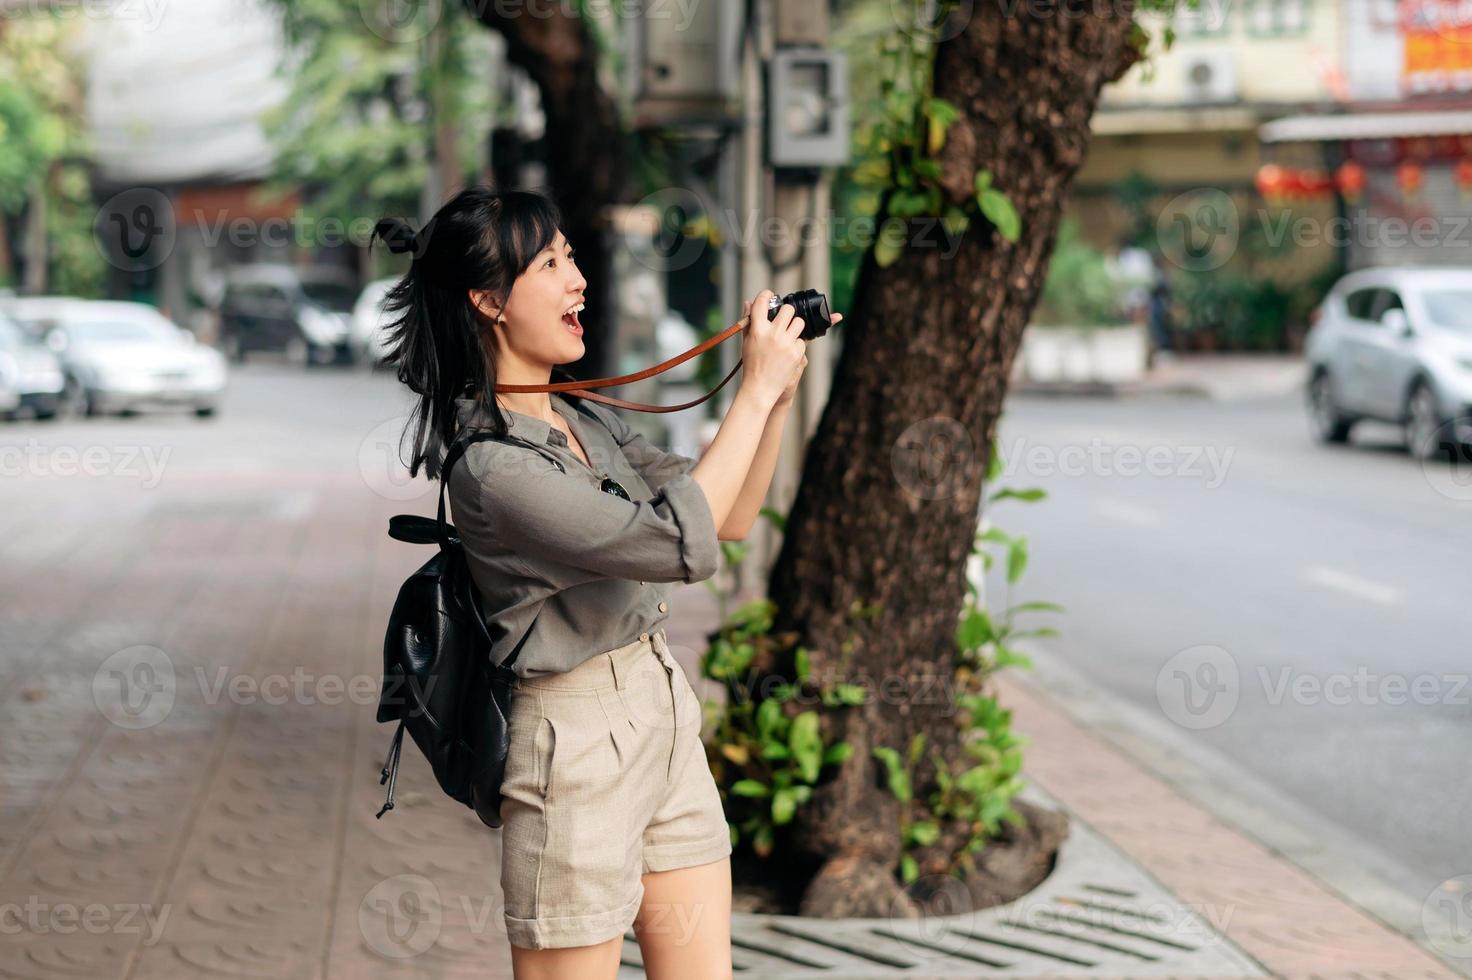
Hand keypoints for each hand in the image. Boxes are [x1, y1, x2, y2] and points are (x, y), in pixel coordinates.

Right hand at [740, 291, 843, 409]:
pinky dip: (797, 345)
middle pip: (788, 310)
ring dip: (795, 328)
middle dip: (787, 313)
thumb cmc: (752, 364)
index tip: (769, 295)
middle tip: (783, 321)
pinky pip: (802, 340)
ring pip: (799, 323)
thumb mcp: (746, 342)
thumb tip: (749, 302)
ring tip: (787, 337)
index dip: (766, 295)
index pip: (762, 302)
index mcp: (757, 329)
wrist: (760, 388)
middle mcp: (772, 334)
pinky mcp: (796, 353)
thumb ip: (749, 321)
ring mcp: (786, 343)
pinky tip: (788, 354)